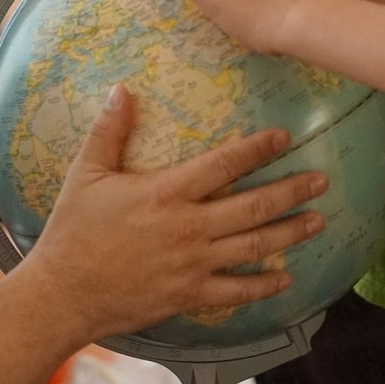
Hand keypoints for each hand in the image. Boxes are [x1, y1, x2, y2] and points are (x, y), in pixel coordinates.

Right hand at [25, 85, 327, 341]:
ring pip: (253, 247)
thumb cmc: (73, 230)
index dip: (257, 149)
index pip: (224, 164)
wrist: (64, 292)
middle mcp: (188, 228)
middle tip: (320, 181)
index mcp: (166, 193)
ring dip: (289, 233)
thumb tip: (122, 89)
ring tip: (316, 221)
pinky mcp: (189, 294)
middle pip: (252, 206)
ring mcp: (193, 264)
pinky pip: (235, 291)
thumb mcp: (86, 174)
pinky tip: (285, 279)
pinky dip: (264, 286)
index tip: (284, 137)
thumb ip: (109, 131)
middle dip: (290, 191)